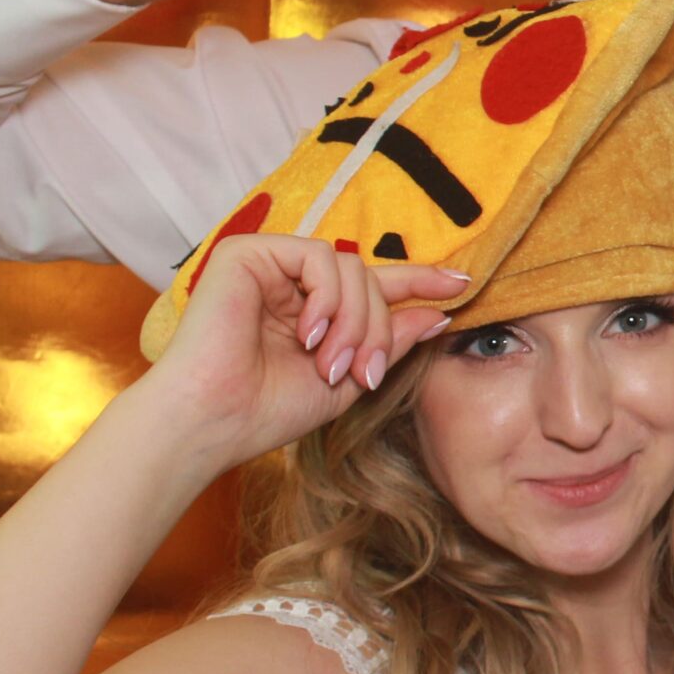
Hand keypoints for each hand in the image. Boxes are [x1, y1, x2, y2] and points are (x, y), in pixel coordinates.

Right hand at [135, 235, 464, 479]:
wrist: (212, 422)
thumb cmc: (267, 409)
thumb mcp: (348, 377)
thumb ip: (390, 341)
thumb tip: (438, 312)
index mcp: (312, 309)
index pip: (374, 284)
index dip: (419, 280)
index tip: (462, 283)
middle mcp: (290, 282)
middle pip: (370, 280)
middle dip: (379, 328)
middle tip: (364, 372)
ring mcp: (269, 264)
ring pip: (351, 267)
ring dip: (356, 320)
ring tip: (332, 362)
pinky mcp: (248, 252)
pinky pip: (319, 257)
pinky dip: (329, 298)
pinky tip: (310, 335)